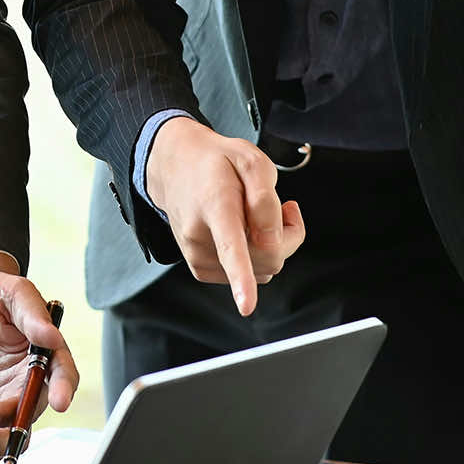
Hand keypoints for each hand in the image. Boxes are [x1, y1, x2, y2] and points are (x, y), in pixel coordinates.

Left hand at [0, 261, 80, 463]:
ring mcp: (9, 399)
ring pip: (13, 432)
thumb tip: (50, 335)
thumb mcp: (11, 292)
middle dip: (15, 422)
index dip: (65, 388)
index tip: (60, 401)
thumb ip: (30, 313)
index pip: (62, 374)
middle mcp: (31, 382)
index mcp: (46, 353)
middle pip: (34, 411)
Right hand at [143, 117, 305, 314]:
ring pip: (262, 269)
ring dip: (271, 245)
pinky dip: (258, 256)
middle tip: (284, 207)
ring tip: (257, 215)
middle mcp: (200, 235)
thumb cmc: (216, 163)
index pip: (231, 246)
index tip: (246, 305)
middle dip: (288, 235)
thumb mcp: (250, 159)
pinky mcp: (200, 268)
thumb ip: (265, 198)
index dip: (241, 278)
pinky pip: (251, 274)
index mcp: (215, 206)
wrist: (176, 167)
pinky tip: (247, 232)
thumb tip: (271, 240)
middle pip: (267, 257)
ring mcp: (197, 255)